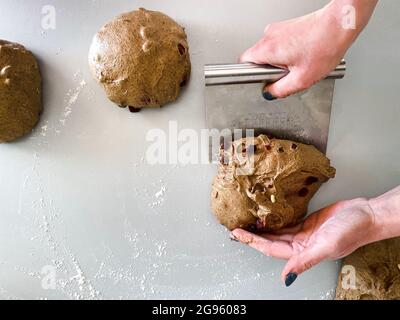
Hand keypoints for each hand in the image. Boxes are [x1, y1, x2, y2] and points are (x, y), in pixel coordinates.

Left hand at [231, 198, 377, 285]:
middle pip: (270, 241)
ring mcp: (303, 233)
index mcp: (302, 253)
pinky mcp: (307, 222)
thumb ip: (305, 261)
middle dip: (252, 236)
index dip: (253, 242)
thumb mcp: (326, 246)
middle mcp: (300, 245)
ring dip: (261, 228)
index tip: (238, 234)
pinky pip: (286, 222)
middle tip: (235, 228)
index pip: (270, 249)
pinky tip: (266, 216)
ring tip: (246, 222)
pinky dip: (275, 220)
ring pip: (276, 232)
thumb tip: (287, 278)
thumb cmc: (352, 230)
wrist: (366, 214)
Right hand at [239, 0, 376, 98]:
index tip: (259, 80)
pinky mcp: (286, 26)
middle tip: (284, 74)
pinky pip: (278, 44)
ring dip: (278, 61)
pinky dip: (286, 52)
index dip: (249, 74)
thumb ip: (280, 90)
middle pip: (256, 57)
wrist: (339, 24)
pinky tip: (301, 55)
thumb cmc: (325, 45)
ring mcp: (277, 29)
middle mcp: (269, 36)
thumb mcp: (302, 79)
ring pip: (268, 51)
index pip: (243, 62)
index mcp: (268, 49)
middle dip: (268, 69)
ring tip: (297, 63)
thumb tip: (269, 93)